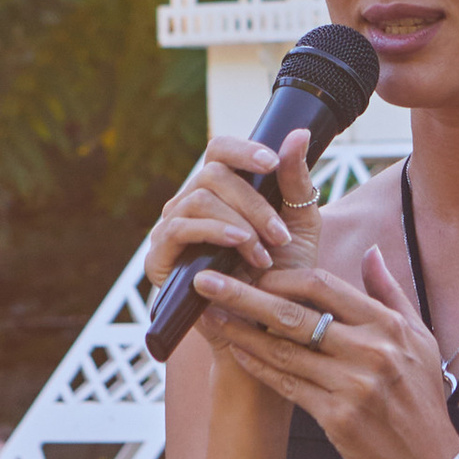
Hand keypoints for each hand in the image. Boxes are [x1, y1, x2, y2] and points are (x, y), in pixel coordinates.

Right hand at [144, 127, 321, 297]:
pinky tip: (238, 244)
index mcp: (221, 190)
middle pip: (213, 173)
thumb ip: (295, 180)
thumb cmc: (283, 274)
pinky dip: (213, 231)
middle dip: (253, 203)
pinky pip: (178, 228)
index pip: (219, 150)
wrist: (266, 326)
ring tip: (264, 253)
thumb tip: (299, 133)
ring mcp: (172, 228)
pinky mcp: (159, 257)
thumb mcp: (299, 224)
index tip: (272, 162)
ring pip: (199, 199)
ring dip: (239, 223)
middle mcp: (191, 202)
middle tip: (280, 235)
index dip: (242, 149)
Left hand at [193, 244, 458, 458]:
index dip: (280, 275)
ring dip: (241, 331)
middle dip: (243, 294)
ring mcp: (354, 386)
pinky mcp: (338, 419)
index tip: (252, 271)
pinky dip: (259, 368)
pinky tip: (236, 354)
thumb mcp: (420, 339)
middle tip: (204, 281)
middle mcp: (372, 351)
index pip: (322, 285)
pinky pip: (288, 386)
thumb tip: (370, 251)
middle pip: (294, 312)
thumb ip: (390, 293)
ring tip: (210, 316)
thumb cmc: (422, 401)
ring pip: (283, 350)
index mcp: (388, 326)